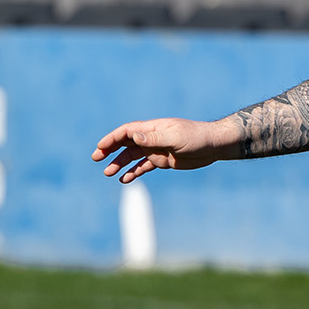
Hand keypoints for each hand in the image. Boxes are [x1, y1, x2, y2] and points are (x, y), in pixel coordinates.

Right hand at [92, 118, 238, 183]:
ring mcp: (156, 149)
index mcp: (152, 128)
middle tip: (96, 158)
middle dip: (110, 150)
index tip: (101, 147)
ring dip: (119, 163)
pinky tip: (125, 179)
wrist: (213, 146)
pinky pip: (143, 167)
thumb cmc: (195, 138)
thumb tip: (133, 136)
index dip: (112, 138)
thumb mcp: (174, 138)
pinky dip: (133, 172)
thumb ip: (153, 138)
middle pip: (125, 143)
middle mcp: (151, 137)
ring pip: (132, 156)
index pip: (127, 132)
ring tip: (108, 173)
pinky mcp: (162, 160)